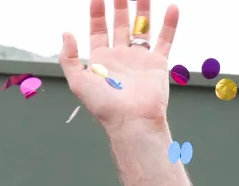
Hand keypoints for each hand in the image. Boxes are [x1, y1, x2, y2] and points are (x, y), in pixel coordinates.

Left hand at [58, 0, 179, 132]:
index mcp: (102, 61)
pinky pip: (165, 39)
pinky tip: (172, 7)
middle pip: (120, 25)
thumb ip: (69, 58)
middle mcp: (121, 57)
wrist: (132, 121)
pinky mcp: (158, 64)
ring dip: (143, 9)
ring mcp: (140, 59)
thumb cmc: (104, 106)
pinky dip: (170, 24)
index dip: (97, 13)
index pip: (99, 30)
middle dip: (120, 6)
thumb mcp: (78, 82)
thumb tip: (66, 33)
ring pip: (142, 28)